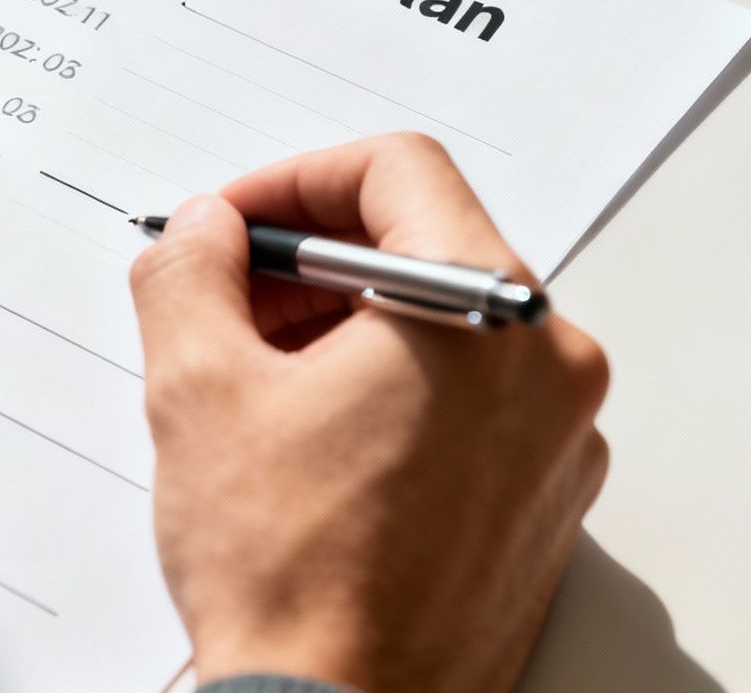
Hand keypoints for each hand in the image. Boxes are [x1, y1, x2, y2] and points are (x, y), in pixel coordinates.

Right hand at [129, 133, 608, 692]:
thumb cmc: (289, 577)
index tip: (235, 224)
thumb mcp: (197, 389)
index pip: (400, 172)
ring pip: (449, 326)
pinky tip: (312, 441)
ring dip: (347, 327)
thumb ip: (192, 272)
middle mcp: (548, 366)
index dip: (295, 180)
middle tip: (227, 299)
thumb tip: (203, 231)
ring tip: (257, 379)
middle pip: (428, 247)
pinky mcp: (545, 501)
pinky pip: (472, 402)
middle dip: (312, 264)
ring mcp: (558, 440)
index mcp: (484, 314)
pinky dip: (393, 391)